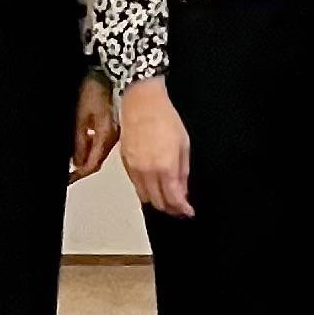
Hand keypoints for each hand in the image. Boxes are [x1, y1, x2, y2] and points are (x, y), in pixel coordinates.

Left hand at [69, 74, 119, 180]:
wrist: (112, 72)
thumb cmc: (96, 89)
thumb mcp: (81, 116)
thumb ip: (79, 141)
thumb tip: (76, 162)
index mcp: (105, 137)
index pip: (91, 165)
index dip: (78, 174)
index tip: (69, 178)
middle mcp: (113, 138)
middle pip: (97, 161)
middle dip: (83, 168)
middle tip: (70, 172)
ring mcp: (116, 132)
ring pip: (100, 153)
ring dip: (87, 157)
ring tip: (74, 158)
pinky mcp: (115, 126)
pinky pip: (103, 143)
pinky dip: (93, 147)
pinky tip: (85, 143)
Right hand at [118, 78, 193, 218]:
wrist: (142, 103)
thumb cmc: (165, 118)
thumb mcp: (183, 144)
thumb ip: (183, 171)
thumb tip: (183, 190)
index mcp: (166, 167)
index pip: (174, 199)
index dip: (182, 209)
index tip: (188, 211)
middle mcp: (148, 172)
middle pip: (158, 202)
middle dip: (170, 208)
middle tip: (179, 208)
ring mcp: (134, 169)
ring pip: (145, 197)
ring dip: (157, 201)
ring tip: (167, 199)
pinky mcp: (125, 164)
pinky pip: (135, 185)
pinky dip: (146, 190)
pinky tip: (154, 186)